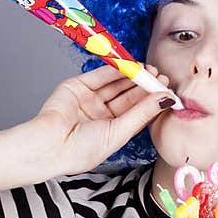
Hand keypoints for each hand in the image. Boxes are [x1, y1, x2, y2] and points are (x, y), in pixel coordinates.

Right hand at [19, 64, 175, 176]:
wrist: (50, 145)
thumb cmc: (81, 150)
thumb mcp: (119, 132)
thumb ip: (142, 113)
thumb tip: (166, 100)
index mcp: (112, 131)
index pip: (137, 112)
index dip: (152, 101)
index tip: (167, 91)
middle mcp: (101, 115)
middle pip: (128, 97)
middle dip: (145, 86)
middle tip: (161, 76)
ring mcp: (89, 100)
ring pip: (116, 85)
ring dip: (133, 76)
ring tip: (149, 69)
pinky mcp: (77, 87)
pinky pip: (100, 76)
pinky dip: (115, 70)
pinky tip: (131, 66)